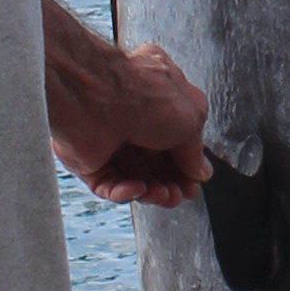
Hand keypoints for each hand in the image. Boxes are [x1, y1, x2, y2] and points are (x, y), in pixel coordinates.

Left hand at [48, 18, 210, 206]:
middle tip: (181, 194)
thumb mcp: (191, 118)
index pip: (175, 135)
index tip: (195, 180)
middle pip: (155, 161)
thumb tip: (200, 171)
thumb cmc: (141, 94)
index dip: (186, 162)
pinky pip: (108, 184)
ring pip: (134, 176)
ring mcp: (108, 138)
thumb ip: (195, 150)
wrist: (93, 98)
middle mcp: (132, 115)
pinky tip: (137, 188)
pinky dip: (124, 191)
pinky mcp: (88, 160)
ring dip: (152, 190)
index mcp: (157, 94)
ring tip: (164, 196)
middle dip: (171, 181)